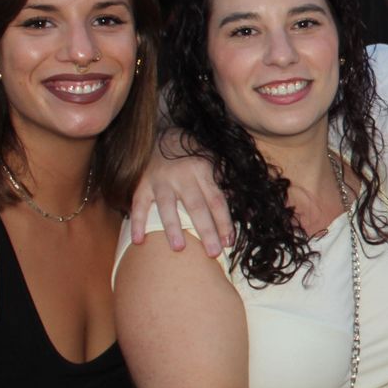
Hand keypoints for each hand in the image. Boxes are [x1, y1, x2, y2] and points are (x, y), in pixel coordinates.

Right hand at [129, 132, 233, 256]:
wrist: (162, 133)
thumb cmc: (194, 155)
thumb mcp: (215, 163)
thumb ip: (229, 187)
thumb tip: (250, 211)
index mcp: (204, 171)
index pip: (217, 200)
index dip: (224, 222)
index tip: (229, 243)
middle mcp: (183, 175)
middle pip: (196, 206)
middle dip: (206, 231)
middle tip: (213, 253)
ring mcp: (161, 179)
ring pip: (167, 206)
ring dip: (173, 227)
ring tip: (179, 248)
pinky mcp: (142, 183)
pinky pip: (138, 204)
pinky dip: (137, 222)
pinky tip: (138, 241)